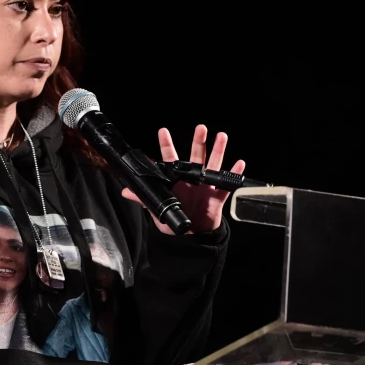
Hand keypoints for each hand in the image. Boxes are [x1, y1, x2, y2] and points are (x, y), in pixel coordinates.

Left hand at [122, 125, 245, 233]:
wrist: (192, 237)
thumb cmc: (176, 220)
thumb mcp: (157, 209)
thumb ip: (143, 199)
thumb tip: (125, 191)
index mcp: (177, 179)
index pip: (170, 158)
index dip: (166, 144)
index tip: (163, 131)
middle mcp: (192, 178)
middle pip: (196, 155)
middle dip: (199, 141)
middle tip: (201, 128)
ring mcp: (206, 185)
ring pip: (213, 164)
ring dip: (218, 150)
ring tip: (221, 136)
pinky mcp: (217, 196)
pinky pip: (226, 184)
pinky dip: (234, 174)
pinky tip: (239, 163)